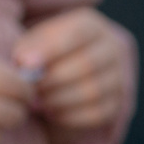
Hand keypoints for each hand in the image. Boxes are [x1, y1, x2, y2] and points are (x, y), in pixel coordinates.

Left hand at [17, 6, 132, 137]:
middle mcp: (112, 48)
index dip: (51, 49)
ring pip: (92, 92)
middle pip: (86, 65)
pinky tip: (51, 113)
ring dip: (59, 100)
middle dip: (53, 80)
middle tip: (29, 89)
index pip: (77, 34)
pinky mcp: (117, 102)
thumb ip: (29, 47)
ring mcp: (119, 76)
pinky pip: (96, 114)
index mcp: (92, 26)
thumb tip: (24, 63)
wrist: (75, 69)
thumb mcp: (38, 40)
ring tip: (37, 102)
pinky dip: (69, 116)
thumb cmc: (49, 52)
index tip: (26, 64)